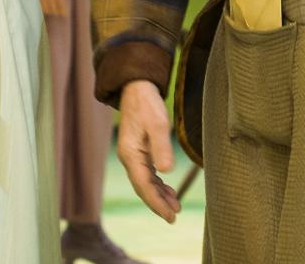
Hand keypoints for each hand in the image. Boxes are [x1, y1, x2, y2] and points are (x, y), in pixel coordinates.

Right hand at [117, 80, 179, 221]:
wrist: (137, 88)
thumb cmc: (147, 104)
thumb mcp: (158, 124)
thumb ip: (162, 148)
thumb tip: (167, 172)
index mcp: (130, 154)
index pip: (144, 186)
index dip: (157, 203)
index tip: (170, 216)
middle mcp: (129, 158)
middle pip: (143, 188)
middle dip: (158, 204)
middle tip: (174, 217)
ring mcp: (132, 155)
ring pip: (145, 182)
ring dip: (159, 195)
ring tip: (175, 206)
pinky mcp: (138, 151)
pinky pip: (147, 174)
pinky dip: (158, 184)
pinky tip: (168, 189)